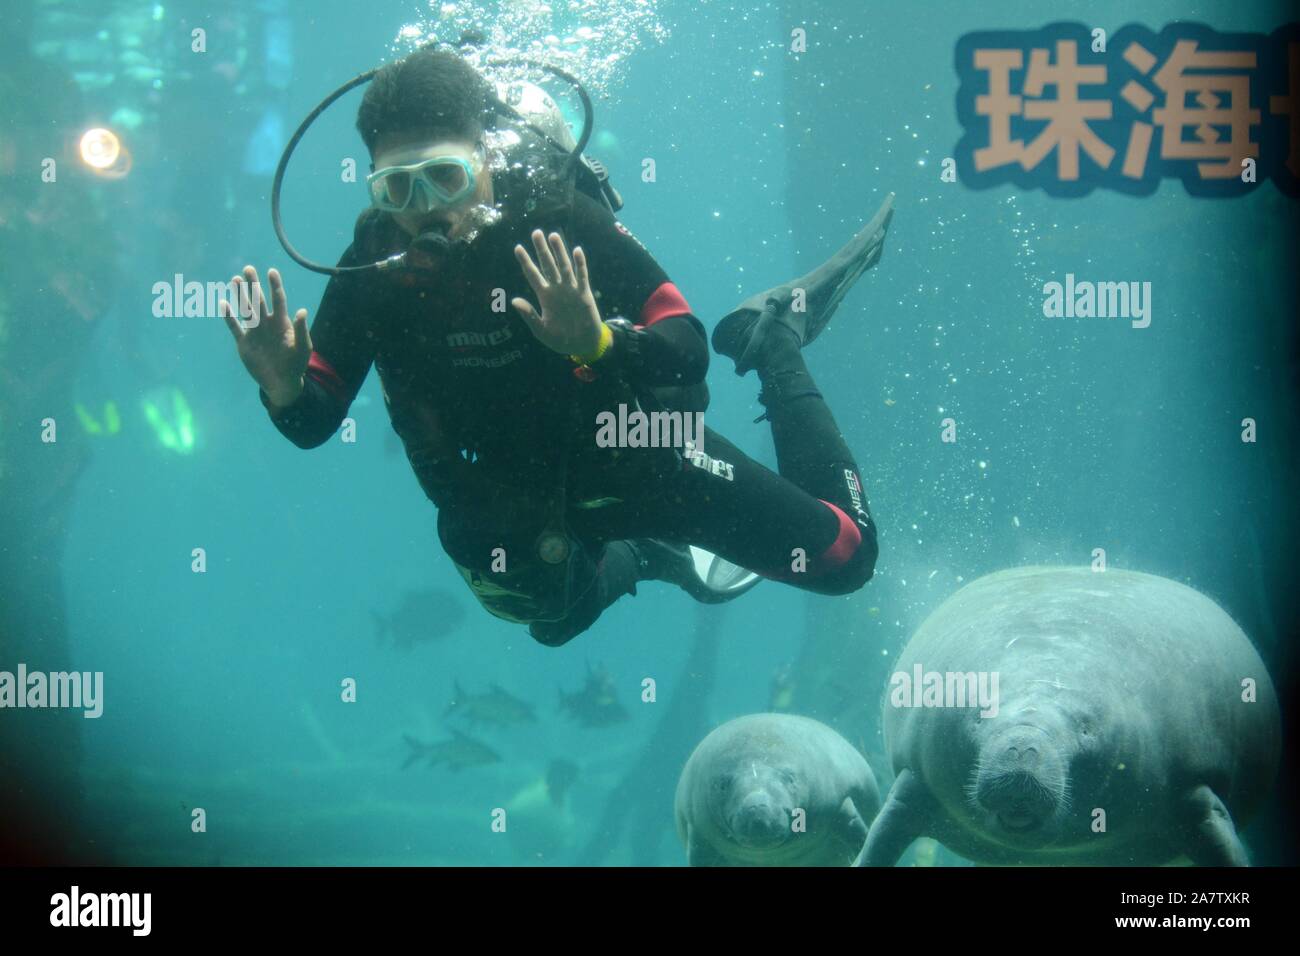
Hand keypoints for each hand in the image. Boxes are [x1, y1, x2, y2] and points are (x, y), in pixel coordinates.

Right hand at [219, 266, 311, 407]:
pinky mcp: (244, 344)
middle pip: (258, 301)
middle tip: (248, 269)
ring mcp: (254, 333)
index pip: (278, 300)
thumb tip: (302, 311)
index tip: (272, 271)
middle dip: (253, 285)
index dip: (275, 286)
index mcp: (282, 323)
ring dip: (240, 296)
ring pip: (245, 310)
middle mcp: (266, 324)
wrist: (282, 383)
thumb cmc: (296, 364)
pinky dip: (229, 317)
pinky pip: (234, 328)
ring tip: (235, 280)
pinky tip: (223, 303)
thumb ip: (302, 330)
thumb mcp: (303, 348)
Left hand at [511, 230, 603, 356]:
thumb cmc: (560, 340)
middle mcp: (556, 289)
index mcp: (544, 296)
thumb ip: (528, 315)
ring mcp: (571, 290)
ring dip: (559, 251)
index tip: (518, 248)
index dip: (525, 262)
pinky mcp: (584, 294)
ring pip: (563, 266)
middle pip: (548, 265)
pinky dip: (579, 264)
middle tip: (536, 232)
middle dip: (542, 249)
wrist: (581, 345)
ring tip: (553, 235)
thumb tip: (513, 301)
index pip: (532, 275)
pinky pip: (582, 276)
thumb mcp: (540, 330)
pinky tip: (576, 251)